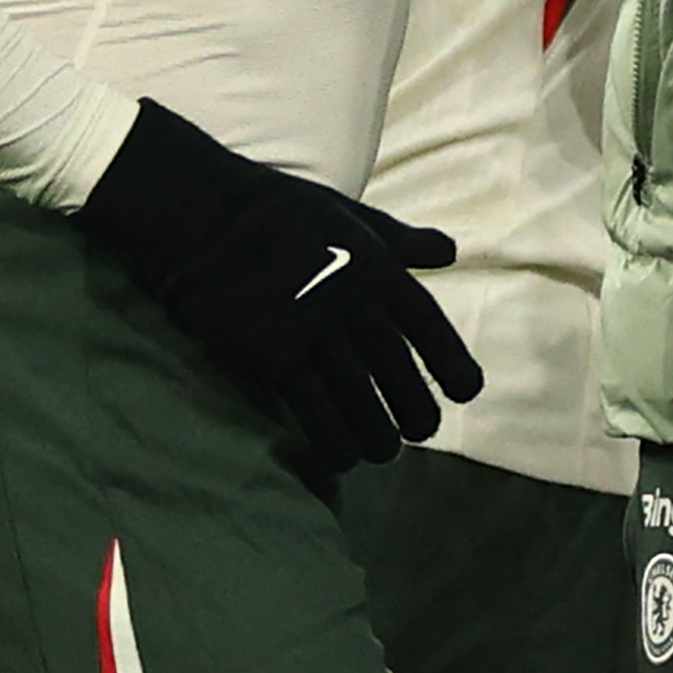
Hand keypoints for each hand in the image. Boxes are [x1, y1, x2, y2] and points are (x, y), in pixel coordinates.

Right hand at [73, 102, 482, 477]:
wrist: (205, 215)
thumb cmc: (282, 214)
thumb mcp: (352, 217)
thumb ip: (402, 242)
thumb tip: (449, 251)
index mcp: (377, 269)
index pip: (429, 327)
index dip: (453, 364)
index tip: (467, 393)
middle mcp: (351, 304)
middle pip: (399, 375)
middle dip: (417, 414)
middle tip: (420, 430)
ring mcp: (308, 333)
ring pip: (359, 405)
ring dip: (377, 439)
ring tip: (381, 451)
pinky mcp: (268, 357)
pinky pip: (310, 414)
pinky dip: (331, 442)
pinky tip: (338, 458)